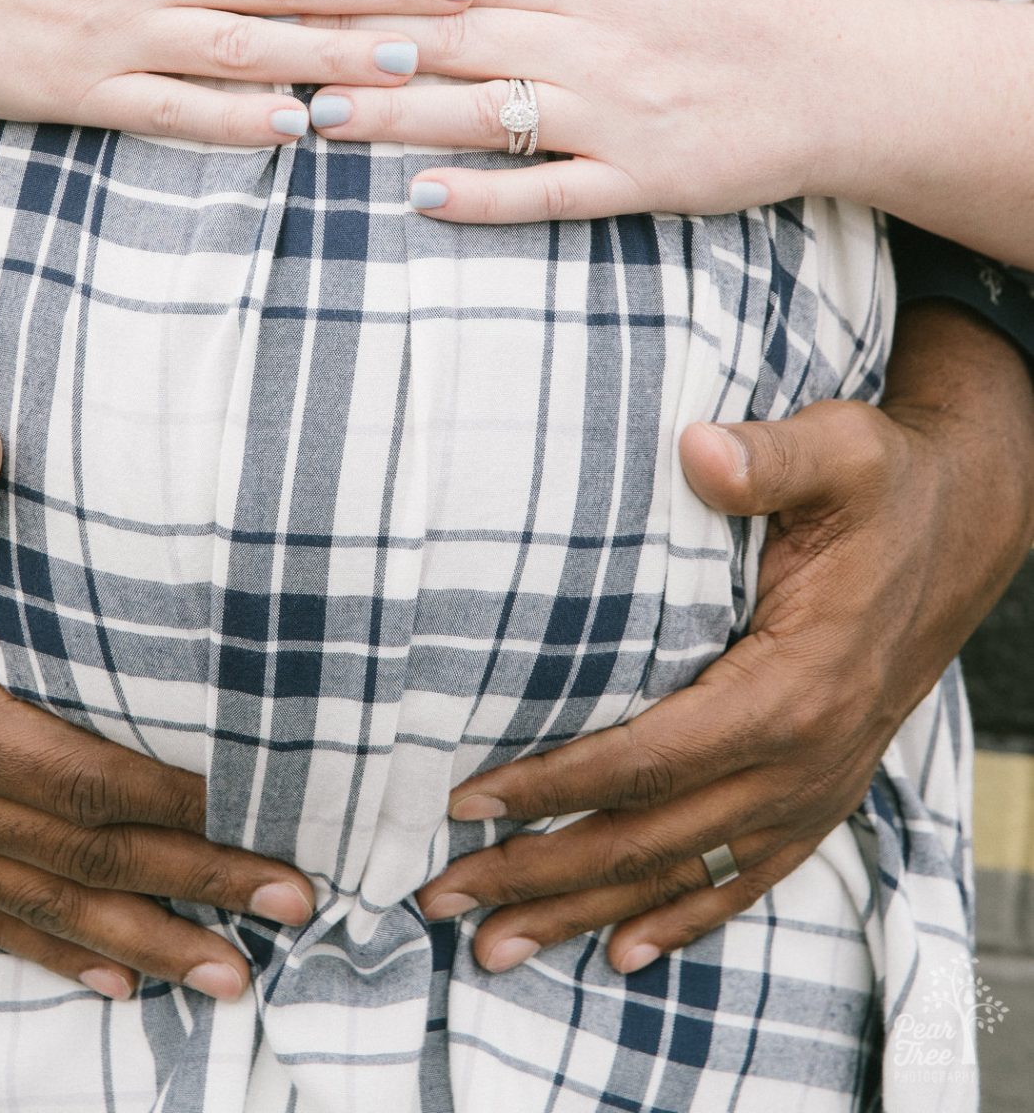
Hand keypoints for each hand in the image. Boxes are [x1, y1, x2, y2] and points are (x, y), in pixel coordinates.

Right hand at [0, 378, 315, 1001]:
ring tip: (231, 971)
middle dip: (190, 880)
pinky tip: (118, 978)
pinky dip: (55, 950)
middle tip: (290, 896)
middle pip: (77, 855)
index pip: (72, 777)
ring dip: (142, 941)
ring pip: (42, 903)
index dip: (165, 799)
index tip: (250, 802)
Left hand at [302, 0, 850, 223]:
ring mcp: (619, 113)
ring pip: (489, 110)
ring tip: (321, 117)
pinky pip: (553, 190)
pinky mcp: (643, 178)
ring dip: (400, 114)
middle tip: (278, 44)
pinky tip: (423, 197)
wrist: (838, 76)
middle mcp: (598, 38)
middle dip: (362, 39)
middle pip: (457, 35)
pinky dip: (488, 195)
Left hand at [416, 303, 1033, 972]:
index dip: (554, 785)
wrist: (959, 529)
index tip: (467, 799)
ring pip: (686, 875)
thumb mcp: (839, 452)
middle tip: (441, 895)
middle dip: (541, 873)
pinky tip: (624, 951)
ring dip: (587, 915)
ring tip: (497, 946)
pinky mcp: (821, 793)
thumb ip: (765, 457)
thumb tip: (696, 449)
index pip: (649, 758)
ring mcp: (815, 787)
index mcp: (793, 686)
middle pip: (651, 838)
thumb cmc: (883, 487)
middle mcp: (804, 758)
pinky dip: (683, 920)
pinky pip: (747, 878)